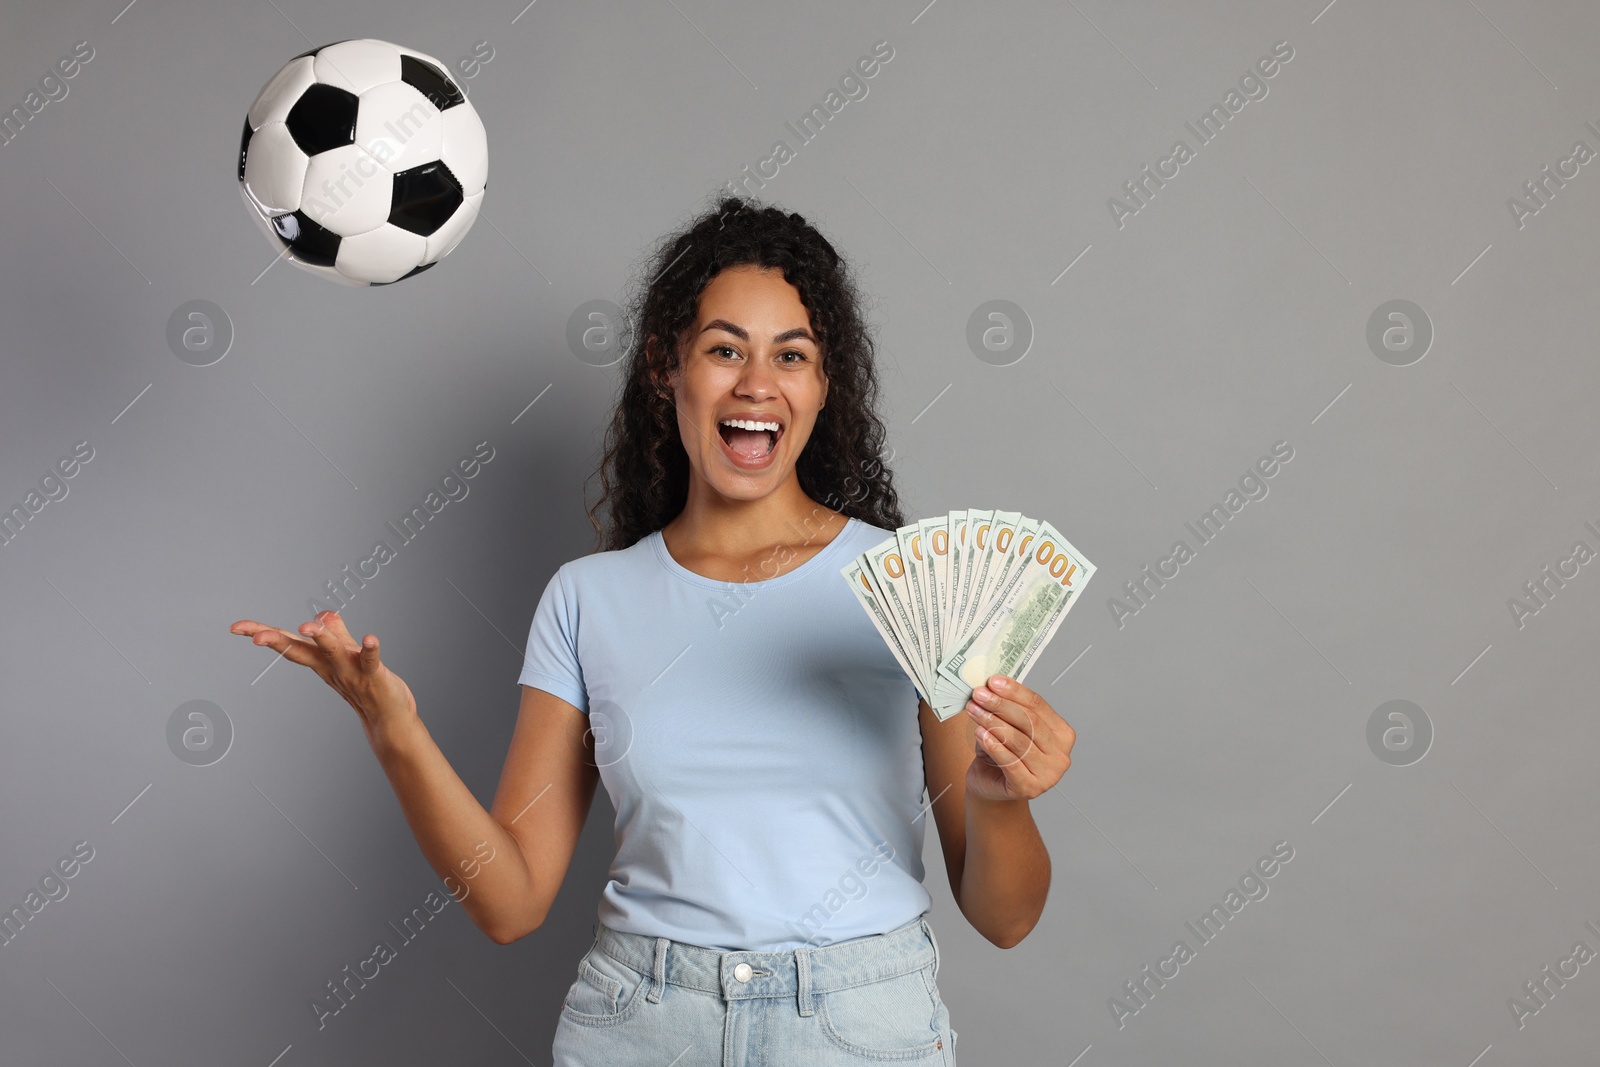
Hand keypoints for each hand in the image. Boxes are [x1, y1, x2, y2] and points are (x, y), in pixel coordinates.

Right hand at [229, 610, 416, 738]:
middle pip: (300, 650)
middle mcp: (331, 667)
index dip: (262, 633)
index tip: (235, 628)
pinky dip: (371, 649)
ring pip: (332, 651)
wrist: (388, 718)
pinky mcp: (374, 676)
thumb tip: (324, 613)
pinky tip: (371, 638)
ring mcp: (351, 672)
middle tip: (256, 637)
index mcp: (320, 660)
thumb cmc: (367, 685)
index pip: (288, 643)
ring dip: (321, 638)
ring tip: (307, 626)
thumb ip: (337, 632)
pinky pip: (370, 661)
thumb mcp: (347, 654)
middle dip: (278, 641)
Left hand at [963, 674, 1074, 802]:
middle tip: (979, 694)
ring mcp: (1049, 774)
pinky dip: (994, 746)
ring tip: (974, 711)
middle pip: (1030, 721)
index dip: (1015, 691)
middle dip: (1001, 705)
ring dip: (993, 722)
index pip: (1038, 705)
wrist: (991, 786)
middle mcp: (1061, 754)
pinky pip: (1010, 762)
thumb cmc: (1001, 754)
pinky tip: (980, 734)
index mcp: (1062, 734)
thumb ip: (1007, 708)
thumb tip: (991, 686)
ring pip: (1019, 740)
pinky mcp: (1030, 788)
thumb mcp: (1007, 726)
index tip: (993, 681)